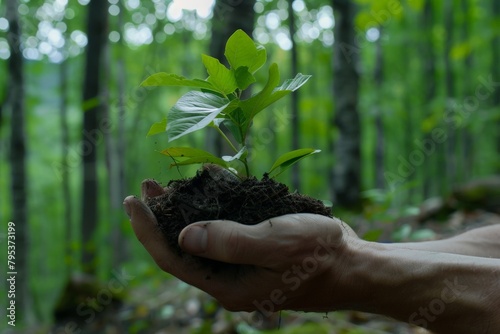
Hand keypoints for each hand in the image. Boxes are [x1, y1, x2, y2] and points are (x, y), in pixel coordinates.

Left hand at [123, 180, 359, 314]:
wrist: (354, 265)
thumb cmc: (319, 255)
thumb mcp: (274, 243)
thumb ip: (229, 242)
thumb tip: (185, 236)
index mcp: (228, 285)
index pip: (173, 259)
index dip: (148, 231)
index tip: (132, 202)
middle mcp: (229, 279)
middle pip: (182, 248)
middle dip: (161, 217)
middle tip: (147, 186)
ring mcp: (241, 266)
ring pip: (202, 238)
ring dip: (184, 210)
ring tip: (168, 184)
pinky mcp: (254, 253)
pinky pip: (225, 231)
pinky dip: (213, 208)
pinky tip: (210, 186)